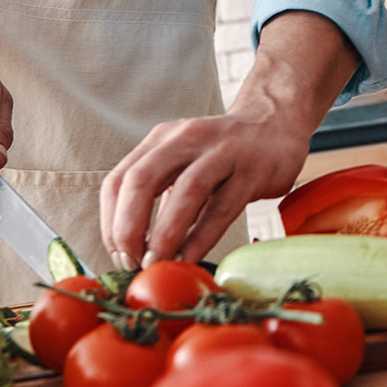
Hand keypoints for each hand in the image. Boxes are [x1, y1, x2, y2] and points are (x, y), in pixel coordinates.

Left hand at [99, 10, 355, 267]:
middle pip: (141, 181)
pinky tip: (190, 258)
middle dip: (128, 228)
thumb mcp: (183, 161)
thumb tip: (133, 247)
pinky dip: (200, 238)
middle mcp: (185, 140)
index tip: (117, 253)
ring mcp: (221, 152)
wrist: (276, 123)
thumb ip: (160, 194)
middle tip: (131, 262)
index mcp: (161, 140)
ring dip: (164, 235)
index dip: (110, 221)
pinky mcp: (251, 170)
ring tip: (157, 264)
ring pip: (185, 191)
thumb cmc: (223, 153)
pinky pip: (221, 208)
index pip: (118, 179)